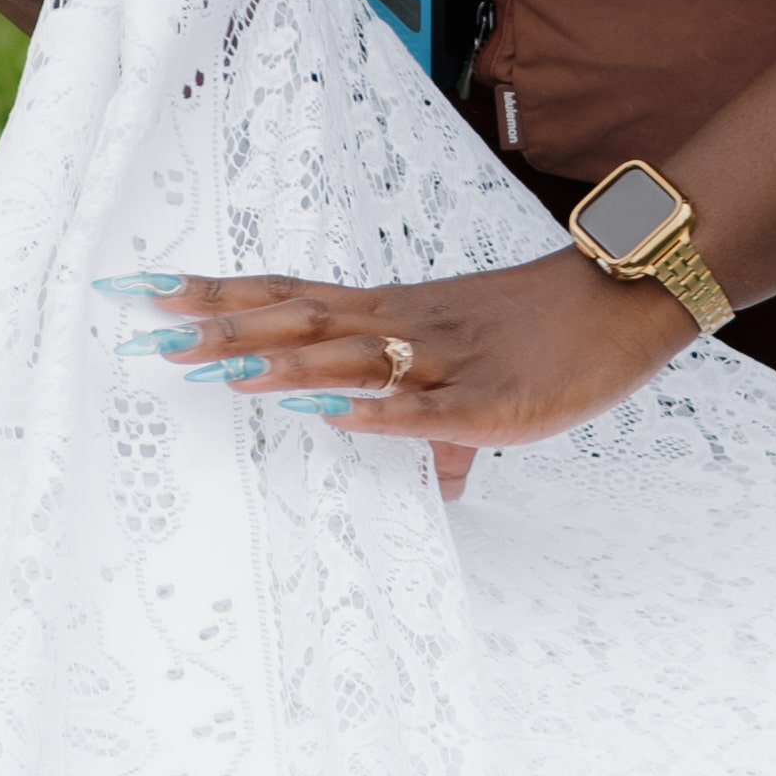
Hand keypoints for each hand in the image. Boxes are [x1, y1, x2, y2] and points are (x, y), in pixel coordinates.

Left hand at [140, 245, 693, 497]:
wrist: (626, 297)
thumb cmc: (550, 330)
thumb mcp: (477, 379)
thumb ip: (442, 428)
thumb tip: (439, 483)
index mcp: (395, 314)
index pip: (291, 297)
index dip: (222, 295)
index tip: (152, 292)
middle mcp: (406, 326)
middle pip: (299, 319)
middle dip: (224, 325)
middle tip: (149, 329)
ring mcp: (446, 361)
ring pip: (349, 358)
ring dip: (280, 363)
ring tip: (213, 369)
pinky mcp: (490, 403)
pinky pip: (424, 412)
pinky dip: (374, 411)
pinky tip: (328, 414)